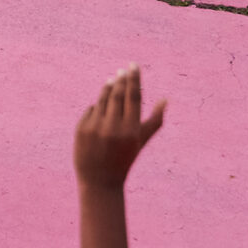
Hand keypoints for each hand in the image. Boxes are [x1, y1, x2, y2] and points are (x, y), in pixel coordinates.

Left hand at [74, 65, 166, 190]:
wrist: (100, 181)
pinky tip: (101, 107)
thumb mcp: (140, 141)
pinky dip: (97, 107)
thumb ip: (154, 121)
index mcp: (131, 130)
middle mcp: (113, 127)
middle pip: (118, 95)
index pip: (133, 97)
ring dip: (108, 88)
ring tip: (113, 80)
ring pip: (102, 100)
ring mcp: (95, 127)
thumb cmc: (124, 159)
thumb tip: (165, 100)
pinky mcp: (81, 129)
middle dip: (121, 80)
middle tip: (124, 69)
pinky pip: (90, 110)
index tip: (133, 66)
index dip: (134, 79)